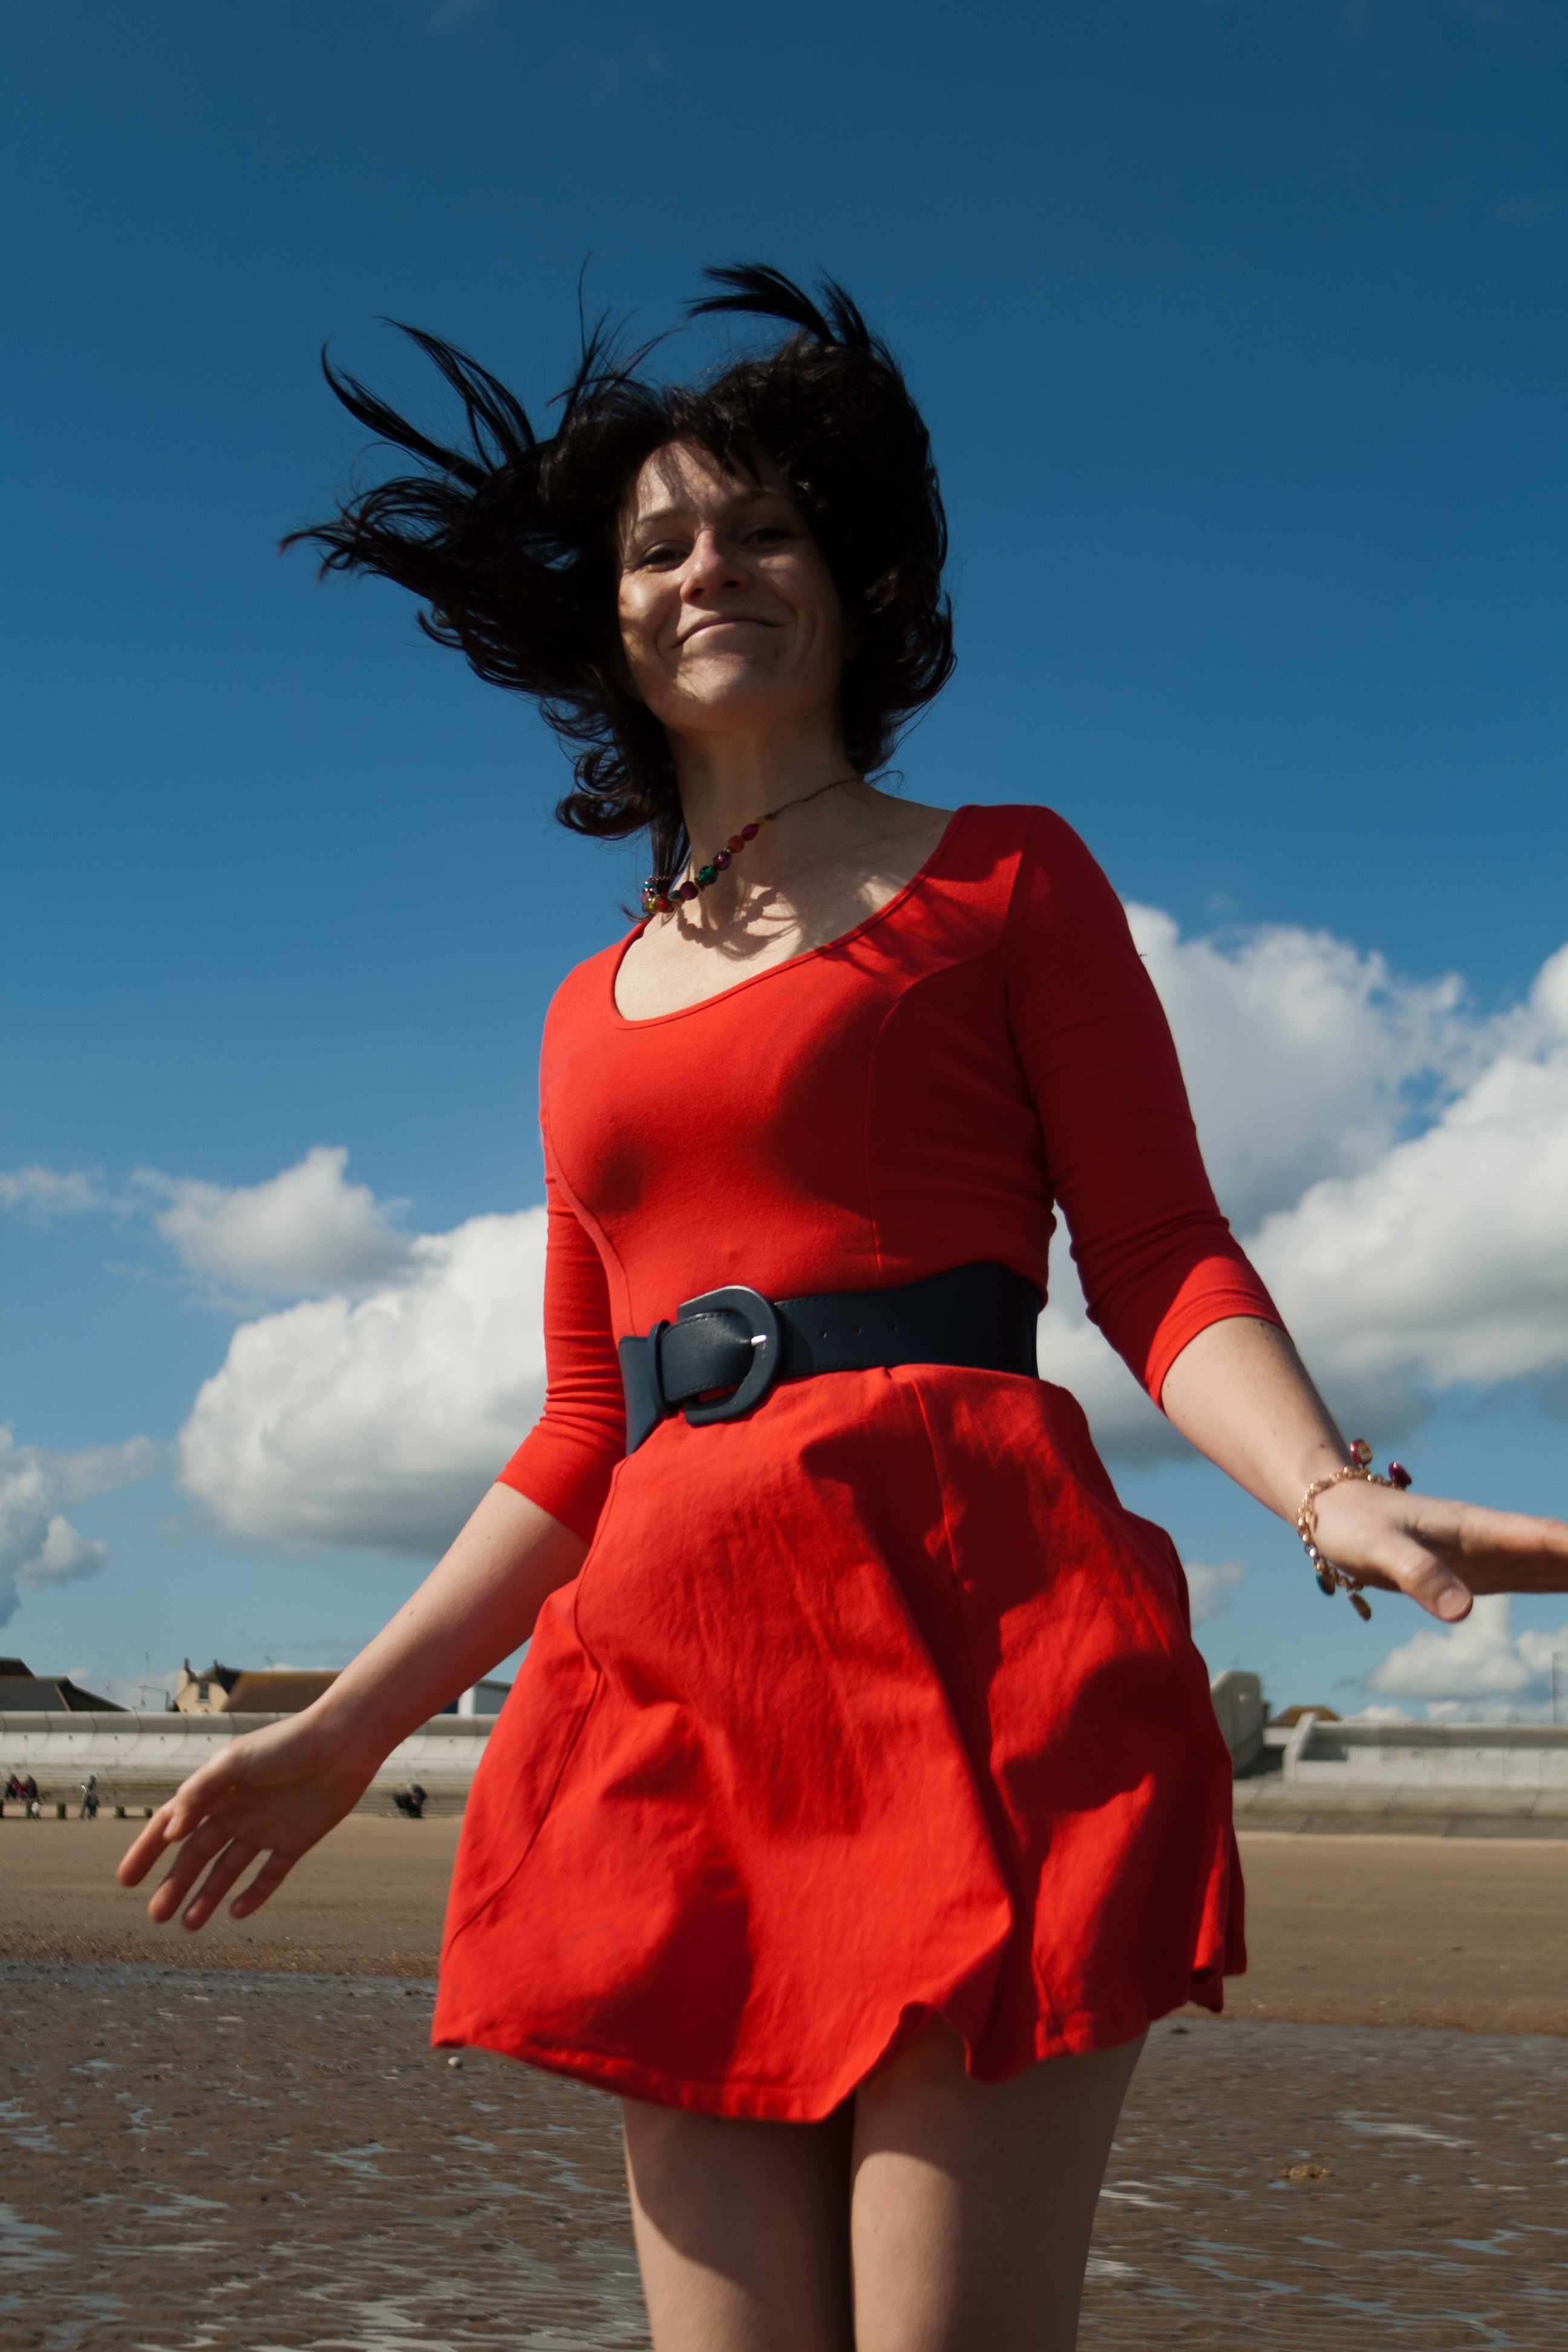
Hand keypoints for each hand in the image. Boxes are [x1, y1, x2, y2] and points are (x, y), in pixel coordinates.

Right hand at [116, 1707, 377, 1930]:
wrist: (342, 1742)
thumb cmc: (285, 1744)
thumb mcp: (233, 1762)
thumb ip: (198, 1794)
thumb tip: (168, 1832)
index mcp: (216, 1790)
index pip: (172, 1825)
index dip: (146, 1851)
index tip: (125, 1880)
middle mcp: (237, 1811)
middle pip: (197, 1855)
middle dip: (174, 1885)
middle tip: (155, 1916)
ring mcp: (265, 1827)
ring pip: (228, 1870)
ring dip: (207, 1897)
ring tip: (189, 1926)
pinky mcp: (295, 1840)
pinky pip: (270, 1874)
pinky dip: (255, 1895)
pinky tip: (236, 1913)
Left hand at [1310, 1477, 1567, 1621]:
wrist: (1330, 1512)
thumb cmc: (1352, 1526)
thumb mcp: (1378, 1553)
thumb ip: (1419, 1577)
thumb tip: (1464, 1615)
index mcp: (1477, 1528)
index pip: (1546, 1539)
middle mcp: (1494, 1538)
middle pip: (1564, 1552)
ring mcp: (1491, 1555)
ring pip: (1556, 1565)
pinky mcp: (1480, 1572)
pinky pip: (1536, 1577)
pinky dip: (1566, 1581)